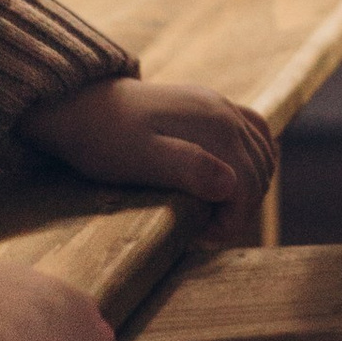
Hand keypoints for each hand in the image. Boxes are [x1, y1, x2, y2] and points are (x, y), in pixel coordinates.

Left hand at [22, 75, 277, 206]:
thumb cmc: (104, 139)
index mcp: (215, 128)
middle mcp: (225, 112)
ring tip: (213, 210)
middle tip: (204, 230)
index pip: (248, 185)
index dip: (232, 220)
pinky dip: (253, 159)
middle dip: (240, 208)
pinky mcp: (210, 104)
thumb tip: (231, 184)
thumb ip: (187, 168)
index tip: (201, 237)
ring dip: (248, 187)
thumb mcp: (140, 160)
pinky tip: (232, 177)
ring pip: (262, 153)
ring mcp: (219, 105)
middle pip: (259, 172)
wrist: (79, 103)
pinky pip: (253, 132)